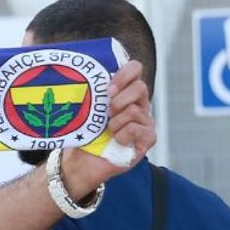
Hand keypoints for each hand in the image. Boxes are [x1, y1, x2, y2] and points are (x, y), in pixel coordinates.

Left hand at [61, 59, 155, 197]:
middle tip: (106, 111)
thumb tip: (84, 71)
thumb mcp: (87, 108)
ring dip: (115, 122)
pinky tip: (116, 140)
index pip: (135, 69)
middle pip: (140, 88)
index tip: (108, 88)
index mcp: (126, 91)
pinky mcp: (147, 139)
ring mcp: (145, 121)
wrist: (82, 161)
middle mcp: (139, 104)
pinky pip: (138, 129)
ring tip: (108, 130)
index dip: (125, 74)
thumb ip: (93, 90)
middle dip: (119, 99)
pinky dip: (122, 135)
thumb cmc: (85, 133)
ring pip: (134, 110)